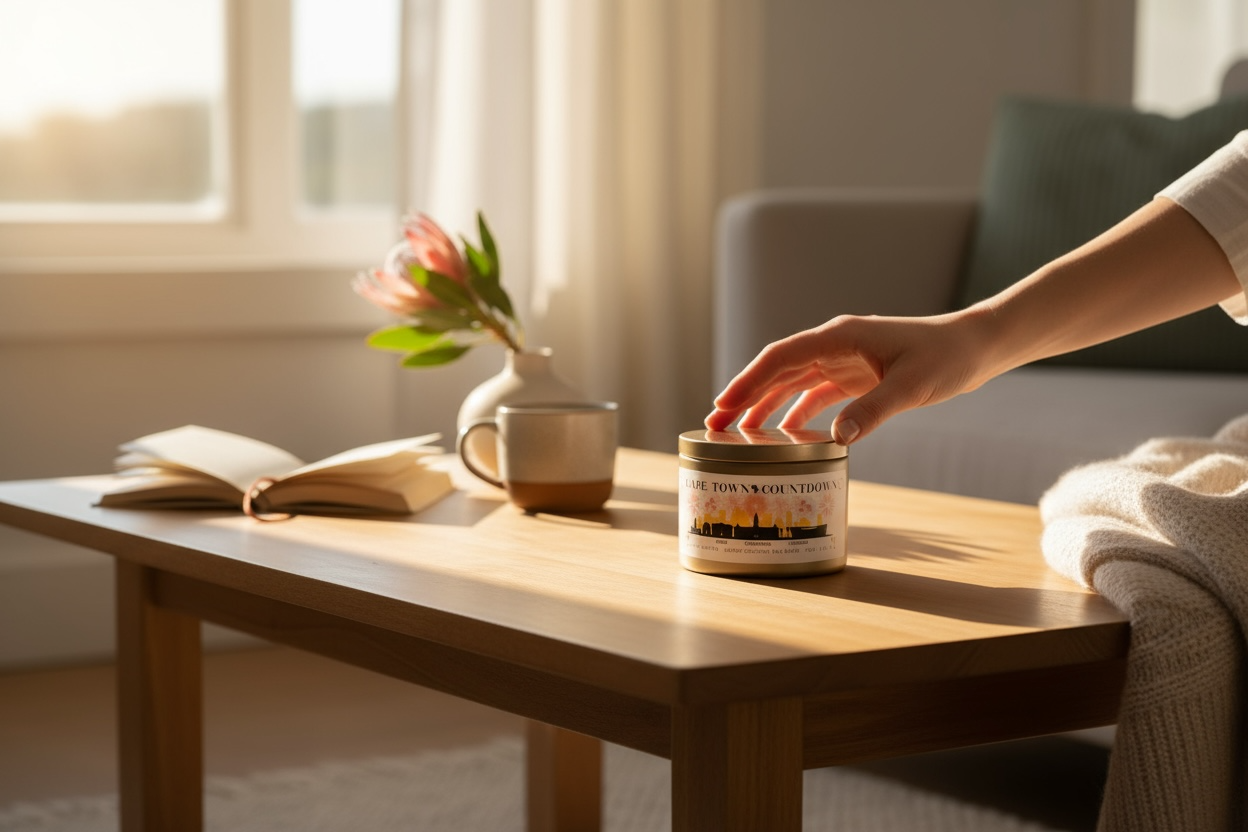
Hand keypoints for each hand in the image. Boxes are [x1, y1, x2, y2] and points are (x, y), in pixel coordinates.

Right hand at [705, 310, 996, 444]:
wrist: (975, 347)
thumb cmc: (947, 358)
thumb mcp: (912, 386)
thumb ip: (873, 410)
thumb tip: (835, 439)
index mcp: (839, 337)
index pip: (780, 358)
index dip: (748, 381)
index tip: (722, 405)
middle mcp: (834, 345)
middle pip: (777, 370)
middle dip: (744, 396)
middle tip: (714, 426)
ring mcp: (843, 360)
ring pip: (791, 382)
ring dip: (764, 405)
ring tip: (737, 432)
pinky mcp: (855, 375)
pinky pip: (814, 394)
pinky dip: (795, 411)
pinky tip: (782, 434)